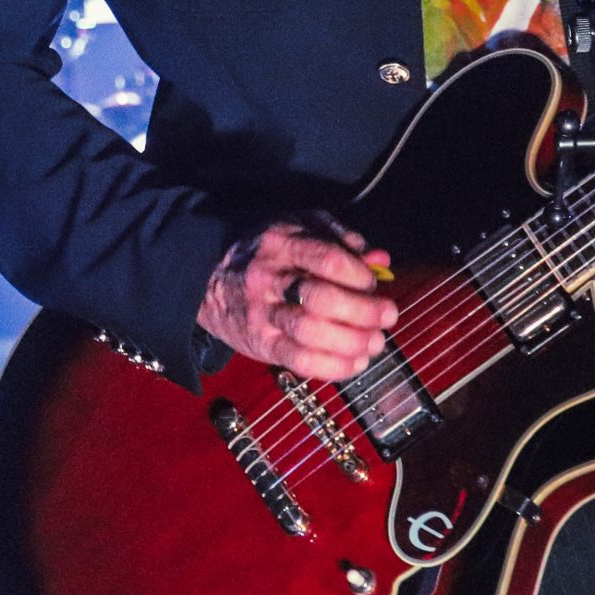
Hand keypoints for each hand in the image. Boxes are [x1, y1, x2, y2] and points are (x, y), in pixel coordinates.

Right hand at [196, 218, 395, 381]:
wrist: (207, 276)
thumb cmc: (263, 250)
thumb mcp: (299, 226)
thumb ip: (340, 238)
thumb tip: (379, 260)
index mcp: (282, 244)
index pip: (327, 260)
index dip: (360, 275)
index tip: (374, 282)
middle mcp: (270, 279)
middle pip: (321, 300)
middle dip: (364, 312)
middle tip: (387, 315)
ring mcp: (264, 314)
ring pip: (311, 334)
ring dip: (352, 342)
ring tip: (374, 342)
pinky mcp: (262, 344)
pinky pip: (300, 362)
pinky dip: (334, 367)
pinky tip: (354, 361)